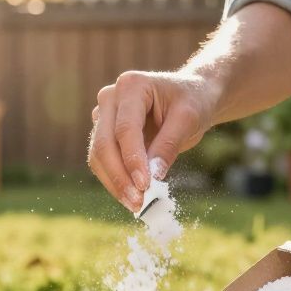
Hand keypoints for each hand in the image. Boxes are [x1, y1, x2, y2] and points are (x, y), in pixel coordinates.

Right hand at [88, 70, 216, 210]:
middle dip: (119, 176)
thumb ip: (169, 145)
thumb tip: (153, 177)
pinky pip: (103, 161)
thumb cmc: (193, 102)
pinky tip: (131, 197)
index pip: (125, 128)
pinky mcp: (105, 133)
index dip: (132, 159)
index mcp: (131, 86)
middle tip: (137, 203)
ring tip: (136, 205)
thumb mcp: (188, 119)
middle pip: (104, 143)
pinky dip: (115, 181)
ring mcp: (103, 115)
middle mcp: (110, 98)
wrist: (191, 96)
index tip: (145, 186)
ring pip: (98, 155)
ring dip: (114, 183)